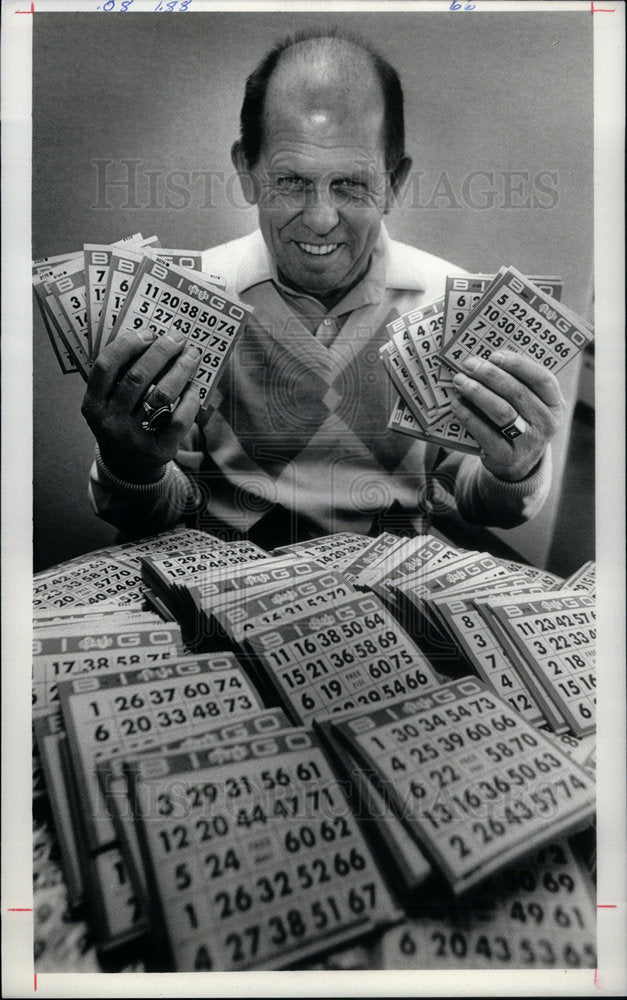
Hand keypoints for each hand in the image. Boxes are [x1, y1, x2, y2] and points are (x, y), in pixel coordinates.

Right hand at [81, 329, 201, 482]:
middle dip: (161, 352)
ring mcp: (133, 437)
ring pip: (161, 395)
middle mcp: (110, 421)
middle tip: (178, 338)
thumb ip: (119, 376)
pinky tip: (194, 387)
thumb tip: (152, 338)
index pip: (106, 366)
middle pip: (137, 377)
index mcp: (93, 405)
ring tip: (191, 355)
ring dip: (180, 370)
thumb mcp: (108, 403)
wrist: (129, 466)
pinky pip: (178, 419)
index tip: (148, 332)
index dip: (128, 345)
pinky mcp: (157, 450)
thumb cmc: (122, 421)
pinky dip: (189, 399)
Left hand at [448, 350, 565, 481]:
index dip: (518, 364)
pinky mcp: (506, 455)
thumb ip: (518, 383)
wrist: (517, 462)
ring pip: (501, 411)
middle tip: (469, 365)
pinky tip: (456, 404)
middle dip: (490, 375)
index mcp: (555, 404)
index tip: (495, 355)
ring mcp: (528, 442)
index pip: (542, 379)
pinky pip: (485, 432)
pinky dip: (468, 415)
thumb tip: (487, 359)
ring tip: (460, 381)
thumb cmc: (520, 421)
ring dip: (477, 392)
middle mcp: (546, 423)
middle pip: (517, 393)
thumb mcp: (530, 404)